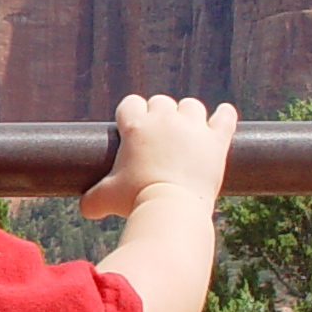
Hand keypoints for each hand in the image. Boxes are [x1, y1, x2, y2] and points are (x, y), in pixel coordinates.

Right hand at [81, 94, 236, 219]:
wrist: (171, 208)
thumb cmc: (134, 200)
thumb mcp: (105, 198)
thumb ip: (91, 200)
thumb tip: (85, 209)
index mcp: (135, 125)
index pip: (131, 103)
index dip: (132, 114)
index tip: (134, 129)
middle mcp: (164, 119)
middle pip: (161, 101)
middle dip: (160, 115)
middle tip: (160, 137)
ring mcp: (193, 127)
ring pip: (192, 106)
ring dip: (189, 115)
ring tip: (188, 132)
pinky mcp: (216, 140)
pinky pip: (225, 117)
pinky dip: (224, 116)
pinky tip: (223, 116)